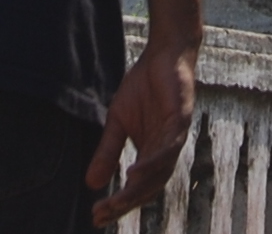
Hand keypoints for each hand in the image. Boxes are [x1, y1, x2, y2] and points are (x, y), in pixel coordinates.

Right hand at [86, 40, 198, 225]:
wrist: (163, 55)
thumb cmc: (143, 87)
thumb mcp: (116, 121)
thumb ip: (108, 151)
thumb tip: (90, 184)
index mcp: (152, 154)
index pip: (136, 188)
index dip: (118, 204)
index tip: (96, 217)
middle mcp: (166, 153)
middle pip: (148, 188)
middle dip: (125, 203)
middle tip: (103, 214)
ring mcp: (176, 138)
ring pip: (159, 173)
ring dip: (138, 189)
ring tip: (118, 201)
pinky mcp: (181, 121)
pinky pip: (168, 149)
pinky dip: (152, 164)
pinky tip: (135, 172)